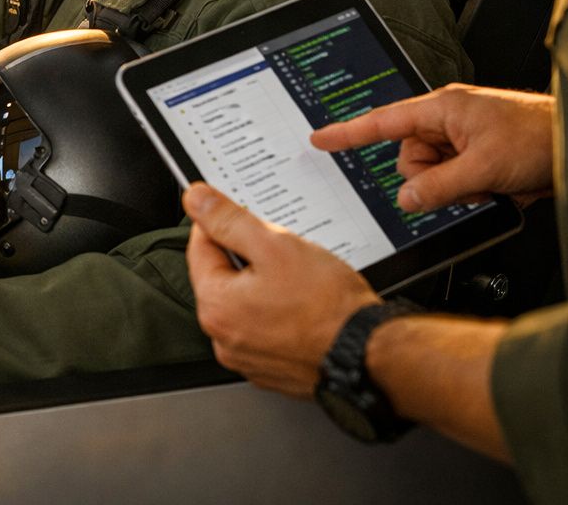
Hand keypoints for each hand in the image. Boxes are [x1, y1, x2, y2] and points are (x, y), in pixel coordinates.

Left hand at [183, 183, 378, 396]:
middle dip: (247, 257)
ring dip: (264, 285)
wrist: (372, 354)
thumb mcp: (274, 245)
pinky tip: (304, 306)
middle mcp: (223, 338)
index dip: (219, 222)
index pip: (199, 247)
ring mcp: (248, 357)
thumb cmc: (328, 306)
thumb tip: (196, 200)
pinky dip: (279, 313)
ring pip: (245, 303)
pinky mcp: (273, 368)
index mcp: (216, 306)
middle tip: (282, 251)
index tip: (236, 212)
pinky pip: (266, 328)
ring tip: (299, 280)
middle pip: (222, 277)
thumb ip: (228, 220)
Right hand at [310, 83, 554, 211]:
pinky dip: (467, 190)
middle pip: (408, 159)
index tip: (320, 139)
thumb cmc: (539, 136)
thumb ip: (438, 186)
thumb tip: (406, 198)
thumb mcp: (482, 167)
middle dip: (430, 178)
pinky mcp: (477, 158)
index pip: (383, 121)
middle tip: (464, 182)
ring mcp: (463, 140)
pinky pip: (452, 181)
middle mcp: (448, 121)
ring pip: (430, 175)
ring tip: (486, 184)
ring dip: (452, 188)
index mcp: (442, 108)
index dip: (348, 132)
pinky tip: (491, 188)